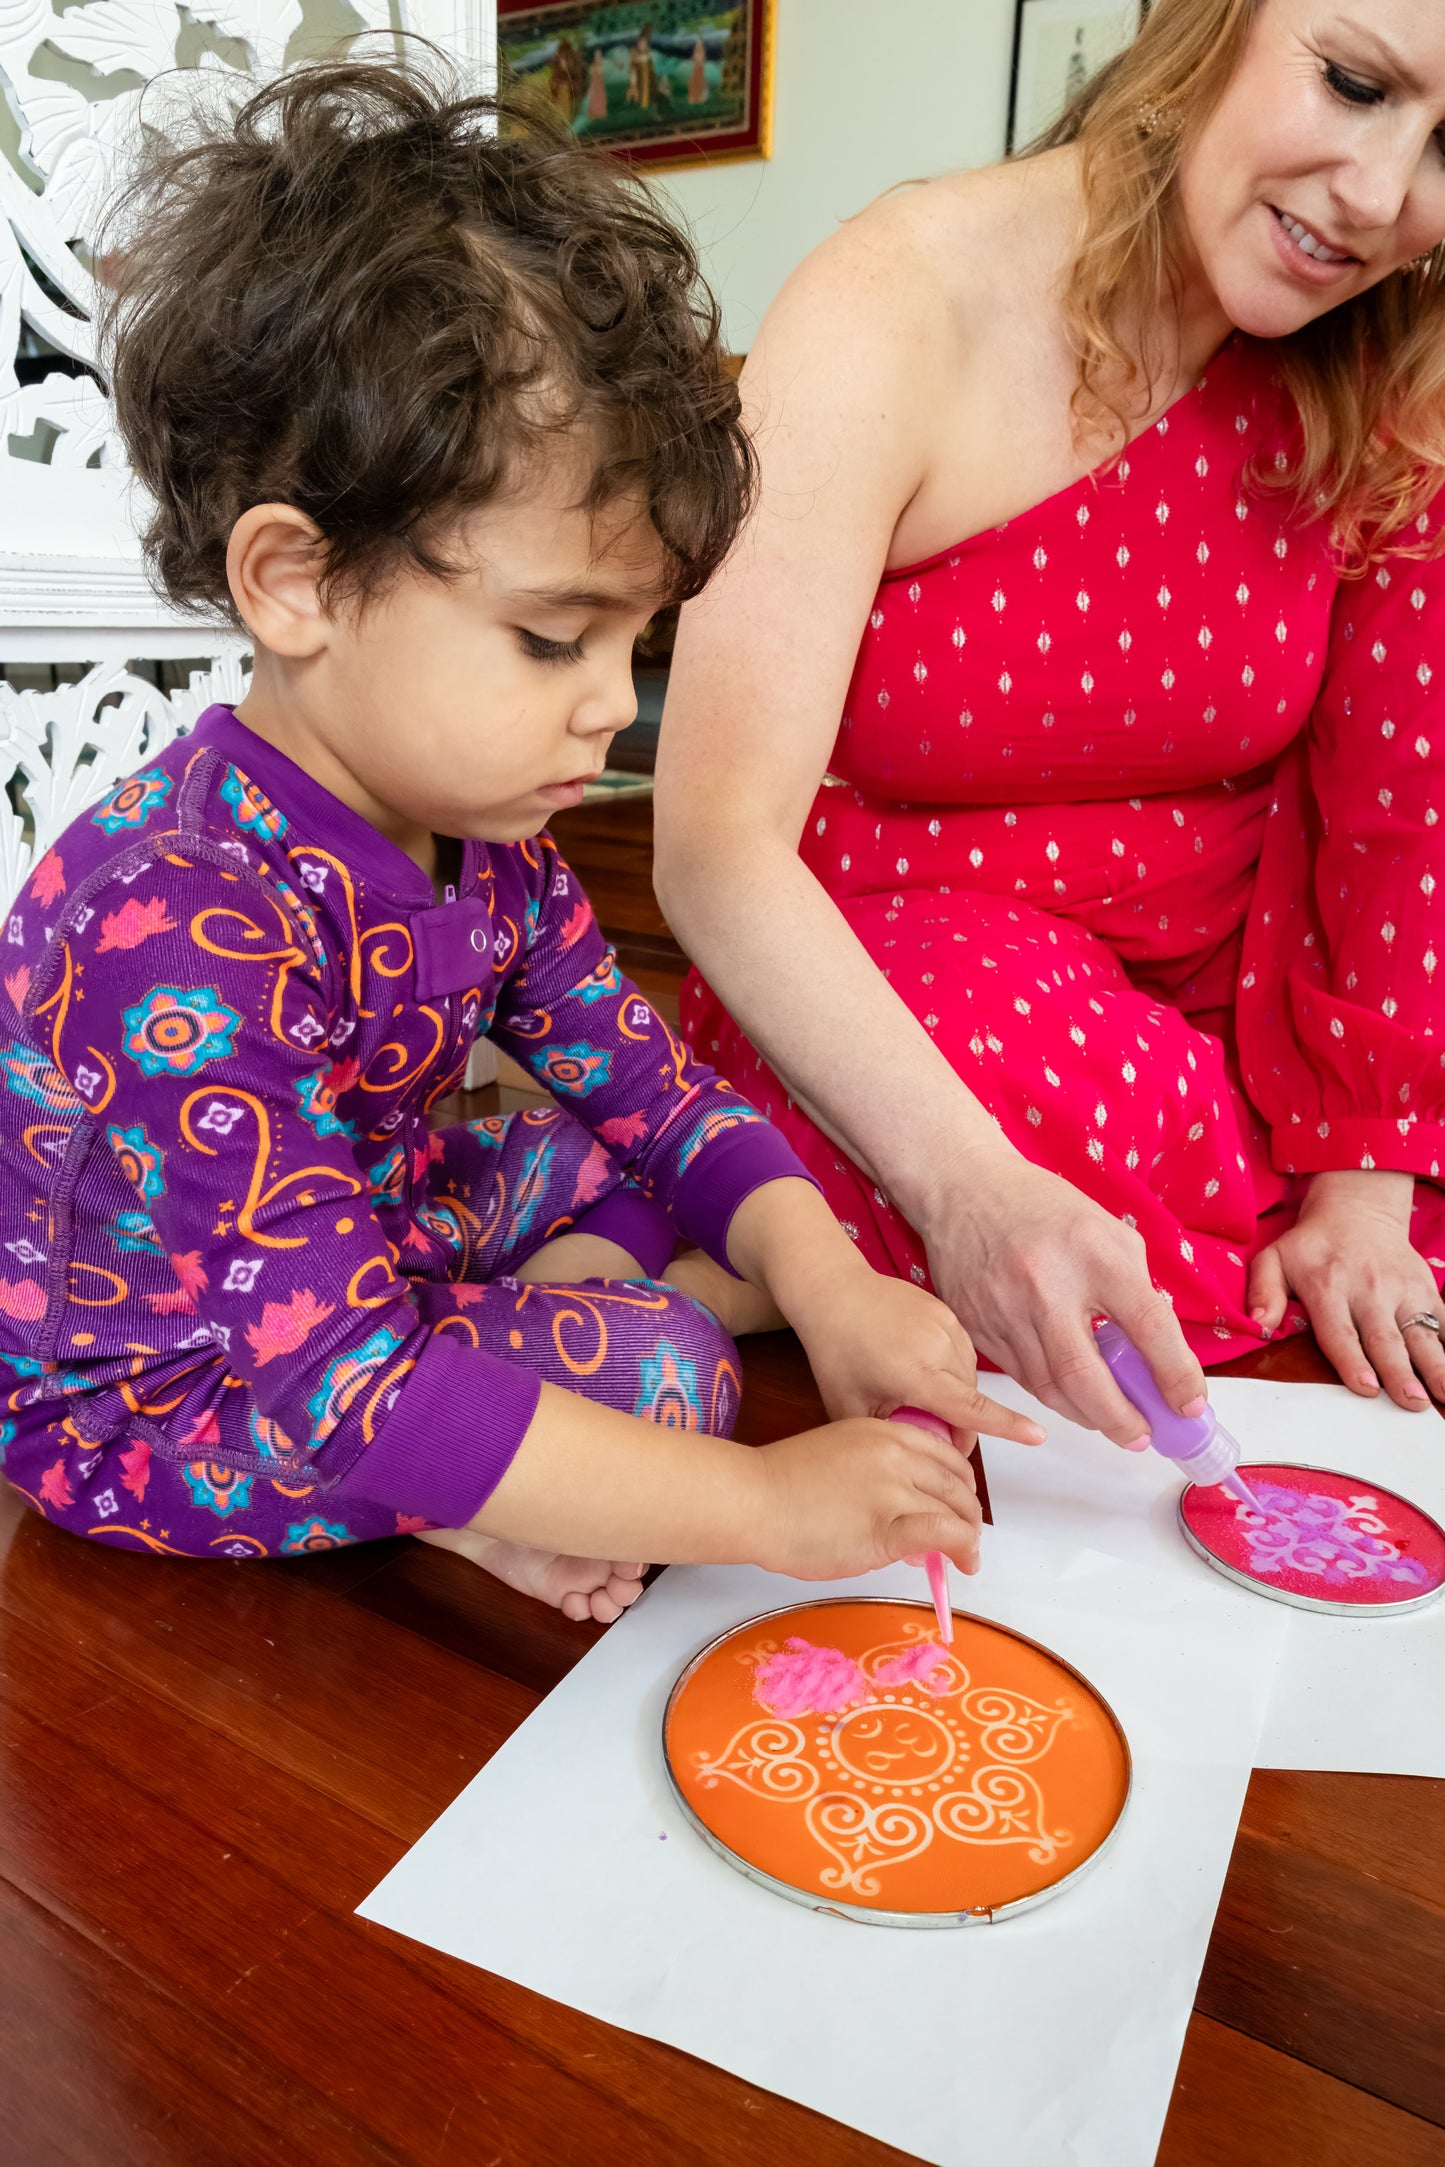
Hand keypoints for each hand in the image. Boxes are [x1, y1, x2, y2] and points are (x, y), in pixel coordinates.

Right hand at [754, 1414, 983, 1578]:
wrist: (752, 1500)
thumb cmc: (781, 1484)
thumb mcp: (840, 1455)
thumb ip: (877, 1471)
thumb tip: (905, 1506)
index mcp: (884, 1431)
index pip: (946, 1454)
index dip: (960, 1483)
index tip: (958, 1504)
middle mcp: (896, 1453)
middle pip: (958, 1483)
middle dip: (968, 1513)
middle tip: (964, 1536)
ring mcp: (894, 1488)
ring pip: (957, 1510)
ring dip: (969, 1535)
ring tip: (964, 1556)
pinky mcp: (889, 1526)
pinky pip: (943, 1534)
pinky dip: (962, 1550)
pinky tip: (962, 1564)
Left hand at [787, 1260, 1046, 1453]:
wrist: (835, 1291)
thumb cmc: (836, 1351)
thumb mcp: (851, 1407)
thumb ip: (892, 1435)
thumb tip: (926, 1458)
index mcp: (918, 1374)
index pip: (973, 1409)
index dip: (1007, 1425)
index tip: (1038, 1436)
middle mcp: (941, 1348)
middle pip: (970, 1400)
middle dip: (957, 1424)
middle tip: (927, 1433)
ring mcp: (947, 1326)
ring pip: (968, 1377)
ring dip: (955, 1395)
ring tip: (916, 1395)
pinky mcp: (948, 1312)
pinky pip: (962, 1352)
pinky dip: (951, 1369)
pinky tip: (918, 1367)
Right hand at [923, 1154, 1206, 1446]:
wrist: (964, 1186)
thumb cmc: (1044, 1207)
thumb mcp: (1108, 1231)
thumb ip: (1134, 1288)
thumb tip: (1156, 1352)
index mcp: (1094, 1253)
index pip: (1148, 1326)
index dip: (1176, 1375)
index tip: (1189, 1406)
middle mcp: (1046, 1284)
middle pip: (1086, 1376)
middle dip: (1121, 1420)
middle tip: (1142, 1436)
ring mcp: (1004, 1307)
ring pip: (1048, 1388)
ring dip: (1086, 1415)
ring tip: (1109, 1421)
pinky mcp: (976, 1325)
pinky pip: (1019, 1377)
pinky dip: (1052, 1394)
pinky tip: (1070, 1395)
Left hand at [1249, 1169, 1443, 1409]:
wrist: (1357, 1211)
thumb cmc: (1312, 1247)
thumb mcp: (1274, 1259)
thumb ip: (1263, 1291)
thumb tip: (1258, 1325)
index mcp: (1328, 1286)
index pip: (1340, 1331)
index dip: (1352, 1360)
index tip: (1366, 1387)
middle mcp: (1370, 1289)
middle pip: (1385, 1339)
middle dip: (1400, 1372)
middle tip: (1412, 1402)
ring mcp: (1404, 1289)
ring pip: (1421, 1334)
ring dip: (1434, 1366)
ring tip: (1441, 1395)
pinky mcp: (1427, 1290)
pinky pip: (1443, 1322)